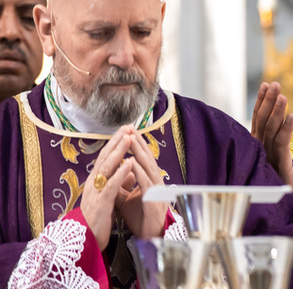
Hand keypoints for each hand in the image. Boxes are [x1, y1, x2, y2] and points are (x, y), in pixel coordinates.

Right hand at [80, 126, 136, 249]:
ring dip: (118, 152)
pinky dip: (121, 173)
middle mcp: (93, 183)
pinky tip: (130, 164)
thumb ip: (119, 183)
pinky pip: (112, 185)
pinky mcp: (101, 203)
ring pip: (106, 168)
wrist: (87, 239)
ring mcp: (96, 192)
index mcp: (96, 181)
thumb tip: (131, 170)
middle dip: (117, 142)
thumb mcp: (110, 197)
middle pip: (104, 158)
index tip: (126, 130)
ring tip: (129, 138)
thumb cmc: (99, 218)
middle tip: (127, 126)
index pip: (105, 158)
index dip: (115, 143)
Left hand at [115, 129, 168, 238]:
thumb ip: (120, 186)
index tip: (127, 132)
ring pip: (148, 168)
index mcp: (147, 181)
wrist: (149, 236)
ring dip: (139, 153)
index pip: (141, 160)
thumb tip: (111, 174)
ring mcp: (156, 191)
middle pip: (146, 159)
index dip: (135, 146)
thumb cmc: (140, 217)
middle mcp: (154, 183)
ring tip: (132, 139)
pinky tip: (133, 164)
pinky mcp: (154, 201)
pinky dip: (140, 173)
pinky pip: (146, 184)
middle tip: (130, 128)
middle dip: (138, 143)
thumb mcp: (125, 199)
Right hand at [251, 82, 292, 186]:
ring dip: (277, 111)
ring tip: (283, 95)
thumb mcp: (272, 153)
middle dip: (269, 101)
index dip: (262, 101)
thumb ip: (272, 137)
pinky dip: (286, 129)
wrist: (276, 200)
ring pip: (271, 129)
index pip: (258, 118)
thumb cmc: (274, 176)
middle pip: (263, 120)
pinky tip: (292, 117)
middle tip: (275, 84)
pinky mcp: (279, 163)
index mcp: (256, 143)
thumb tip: (278, 117)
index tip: (266, 85)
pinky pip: (281, 143)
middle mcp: (259, 146)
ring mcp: (267, 154)